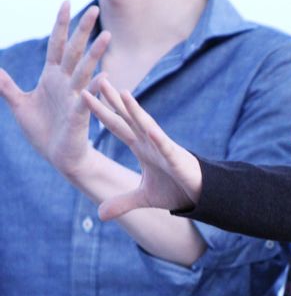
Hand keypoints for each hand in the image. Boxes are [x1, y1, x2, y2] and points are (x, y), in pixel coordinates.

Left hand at [0, 2, 110, 178]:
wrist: (57, 157)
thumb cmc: (42, 131)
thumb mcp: (19, 104)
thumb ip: (7, 86)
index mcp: (53, 77)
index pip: (57, 45)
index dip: (61, 24)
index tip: (66, 2)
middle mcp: (66, 83)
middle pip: (75, 51)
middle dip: (83, 31)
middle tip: (94, 10)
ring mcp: (75, 97)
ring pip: (85, 71)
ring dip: (95, 54)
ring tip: (106, 35)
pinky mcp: (79, 116)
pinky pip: (87, 99)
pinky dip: (95, 88)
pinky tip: (104, 76)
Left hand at [82, 78, 202, 217]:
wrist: (201, 195)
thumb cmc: (176, 189)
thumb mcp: (143, 198)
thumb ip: (122, 202)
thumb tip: (99, 215)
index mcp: (140, 146)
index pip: (116, 126)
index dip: (101, 112)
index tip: (84, 94)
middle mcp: (150, 141)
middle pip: (127, 118)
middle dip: (112, 101)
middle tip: (98, 80)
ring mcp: (163, 148)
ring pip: (146, 125)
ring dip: (134, 110)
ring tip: (122, 93)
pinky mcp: (177, 159)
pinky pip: (165, 147)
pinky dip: (158, 139)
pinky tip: (149, 129)